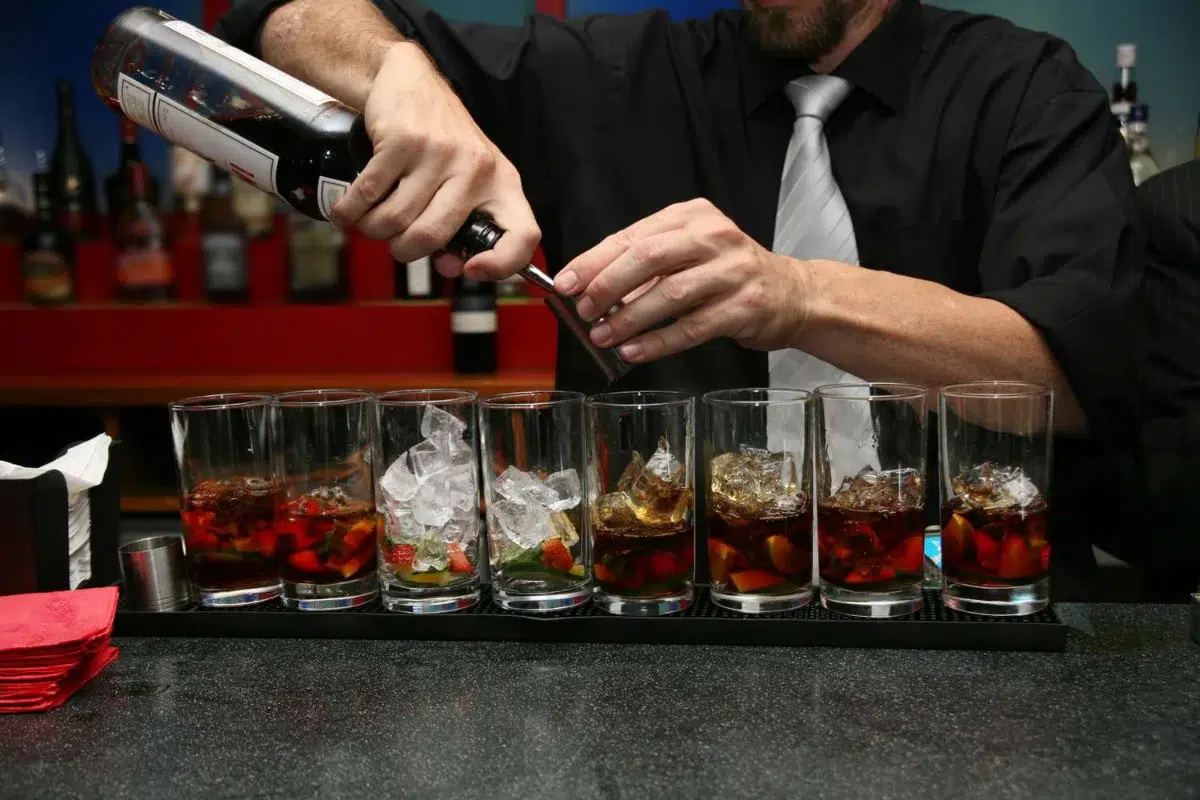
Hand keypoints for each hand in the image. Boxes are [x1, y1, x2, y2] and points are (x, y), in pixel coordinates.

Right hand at [331, 42, 539, 278]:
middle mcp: (477, 168)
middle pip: (432, 236)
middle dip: (403, 250)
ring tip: (372, 221)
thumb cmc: (442, 139)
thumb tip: (450, 266)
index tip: (469, 270)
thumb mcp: (470, 177)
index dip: (501, 266)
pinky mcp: (403, 140)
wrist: (411, 81)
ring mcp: (440, 153)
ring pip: (395, 220)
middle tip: (395, 243)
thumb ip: (464, 223)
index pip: (523, 235)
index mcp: (503, 184)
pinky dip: (350, 210)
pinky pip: (368, 194)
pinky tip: (348, 210)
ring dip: (374, 229)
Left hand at [553, 199, 814, 362]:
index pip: (632, 236)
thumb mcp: (689, 252)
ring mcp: (733, 271)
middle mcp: (714, 236)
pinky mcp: (745, 307)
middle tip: (583, 311)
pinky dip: (658, 342)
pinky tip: (634, 351)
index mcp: (691, 216)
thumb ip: (644, 265)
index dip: (594, 261)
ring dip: (629, 319)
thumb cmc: (728, 273)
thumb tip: (589, 290)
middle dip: (607, 286)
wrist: (792, 294)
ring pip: (670, 295)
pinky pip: (692, 327)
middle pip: (649, 258)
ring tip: (603, 336)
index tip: (565, 284)